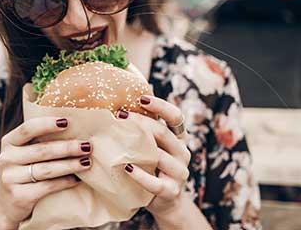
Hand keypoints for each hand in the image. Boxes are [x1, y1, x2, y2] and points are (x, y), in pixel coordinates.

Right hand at [0, 116, 92, 228]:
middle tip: (87, 146)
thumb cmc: (24, 172)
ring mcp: (10, 178)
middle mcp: (6, 158)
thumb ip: (40, 141)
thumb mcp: (24, 153)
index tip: (67, 121)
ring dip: (69, 165)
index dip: (47, 124)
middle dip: (67, 148)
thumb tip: (74, 128)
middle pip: (41, 150)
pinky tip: (77, 179)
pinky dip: (64, 182)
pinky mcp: (18, 196)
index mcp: (8, 142)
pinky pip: (46, 187)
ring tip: (87, 162)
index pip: (27, 129)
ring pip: (46, 169)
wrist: (8, 206)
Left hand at [117, 95, 194, 227]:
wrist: (165, 201)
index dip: (161, 106)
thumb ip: (144, 132)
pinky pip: (155, 183)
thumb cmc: (152, 168)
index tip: (142, 98)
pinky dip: (140, 175)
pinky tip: (126, 168)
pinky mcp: (171, 191)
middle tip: (119, 116)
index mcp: (179, 139)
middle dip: (140, 123)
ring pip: (160, 156)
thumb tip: (118, 108)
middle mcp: (183, 153)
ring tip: (117, 141)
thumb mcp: (152, 147)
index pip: (175, 117)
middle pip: (163, 133)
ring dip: (138, 148)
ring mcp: (180, 173)